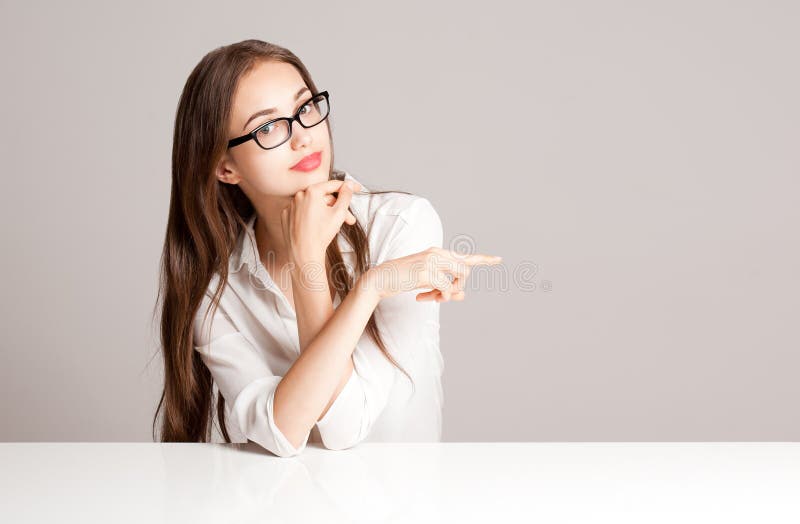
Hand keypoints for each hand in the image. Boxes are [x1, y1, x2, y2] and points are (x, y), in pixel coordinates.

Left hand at [280, 179, 362, 264]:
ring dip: (325, 213)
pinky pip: (302, 212)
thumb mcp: (339, 213)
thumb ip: (346, 195)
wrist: (304, 253)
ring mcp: (291, 206)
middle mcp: (299, 196)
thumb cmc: (320, 235)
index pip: (333, 185)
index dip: (347, 187)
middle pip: (324, 197)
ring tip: (332, 226)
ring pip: (313, 205)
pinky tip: (317, 227)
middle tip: (347, 218)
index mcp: (311, 192)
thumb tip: (349, 185)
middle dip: (337, 207)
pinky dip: (310, 217)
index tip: (355, 188)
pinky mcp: (286, 216)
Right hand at [363, 247, 502, 301]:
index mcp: (437, 253)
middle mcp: (437, 253)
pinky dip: (439, 296)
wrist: (380, 279)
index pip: (464, 256)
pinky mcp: (427, 271)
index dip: (483, 259)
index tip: (499, 259)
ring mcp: (432, 260)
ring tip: (432, 297)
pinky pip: (445, 288)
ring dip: (449, 292)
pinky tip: (422, 298)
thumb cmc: (402, 280)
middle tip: (440, 297)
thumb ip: (445, 287)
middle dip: (458, 286)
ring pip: (459, 276)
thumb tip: (463, 294)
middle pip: (465, 270)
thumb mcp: (426, 283)